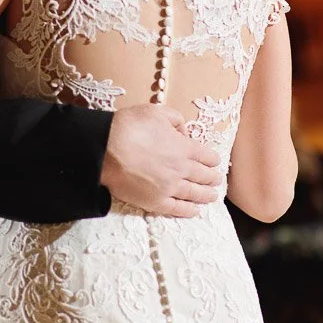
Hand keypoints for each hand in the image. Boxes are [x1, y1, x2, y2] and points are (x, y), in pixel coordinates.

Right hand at [101, 105, 222, 216]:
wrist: (106, 150)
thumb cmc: (130, 127)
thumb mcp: (156, 112)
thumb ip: (175, 119)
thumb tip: (183, 132)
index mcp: (184, 148)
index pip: (207, 156)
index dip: (213, 159)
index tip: (215, 161)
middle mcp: (181, 169)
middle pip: (204, 176)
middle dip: (213, 178)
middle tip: (217, 180)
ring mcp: (170, 188)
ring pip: (195, 194)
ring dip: (206, 195)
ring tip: (212, 196)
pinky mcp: (156, 202)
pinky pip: (178, 209)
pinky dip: (189, 211)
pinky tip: (195, 211)